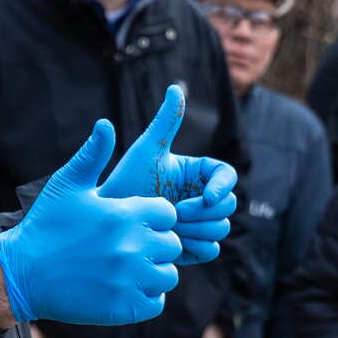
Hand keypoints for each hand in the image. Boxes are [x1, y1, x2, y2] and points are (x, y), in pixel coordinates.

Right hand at [0, 118, 181, 324]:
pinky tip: (123, 288)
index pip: (168, 214)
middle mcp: (133, 246)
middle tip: (128, 248)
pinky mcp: (125, 307)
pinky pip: (156, 301)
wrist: (21, 274)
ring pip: (167, 274)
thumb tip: (106, 124)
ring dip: (153, 272)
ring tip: (126, 269)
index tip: (131, 224)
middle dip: (155, 245)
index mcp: (124, 214)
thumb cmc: (44, 226)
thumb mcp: (66, 185)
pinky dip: (146, 297)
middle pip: (172, 244)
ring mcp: (130, 278)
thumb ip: (92, 155)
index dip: (153, 218)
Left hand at [102, 85, 238, 264]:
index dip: (222, 186)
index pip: (226, 176)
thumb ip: (165, 122)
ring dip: (198, 229)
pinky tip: (173, 241)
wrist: (108, 223)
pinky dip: (197, 246)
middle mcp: (201, 197)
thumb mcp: (146, 150)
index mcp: (196, 173)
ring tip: (169, 225)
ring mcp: (198, 223)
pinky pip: (212, 250)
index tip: (206, 196)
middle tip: (175, 213)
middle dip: (205, 211)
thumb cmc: (125, 182)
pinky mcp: (192, 246)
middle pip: (229, 205)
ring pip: (222, 228)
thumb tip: (176, 87)